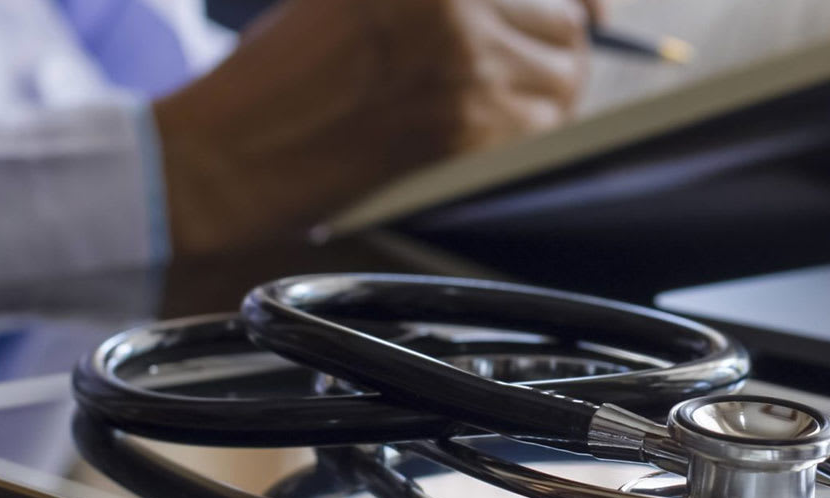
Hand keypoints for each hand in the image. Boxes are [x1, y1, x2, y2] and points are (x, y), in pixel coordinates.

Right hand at [154, 0, 595, 255]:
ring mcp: (466, 69)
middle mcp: (454, 9)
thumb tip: (575, 4)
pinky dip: (530, 128)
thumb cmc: (286, 68)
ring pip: (563, 77)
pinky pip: (540, 127)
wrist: (236, 151)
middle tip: (518, 59)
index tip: (593, 7)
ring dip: (546, 87)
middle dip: (554, 40)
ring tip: (501, 96)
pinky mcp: (466, 132)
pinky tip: (489, 127)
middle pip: (562, 22)